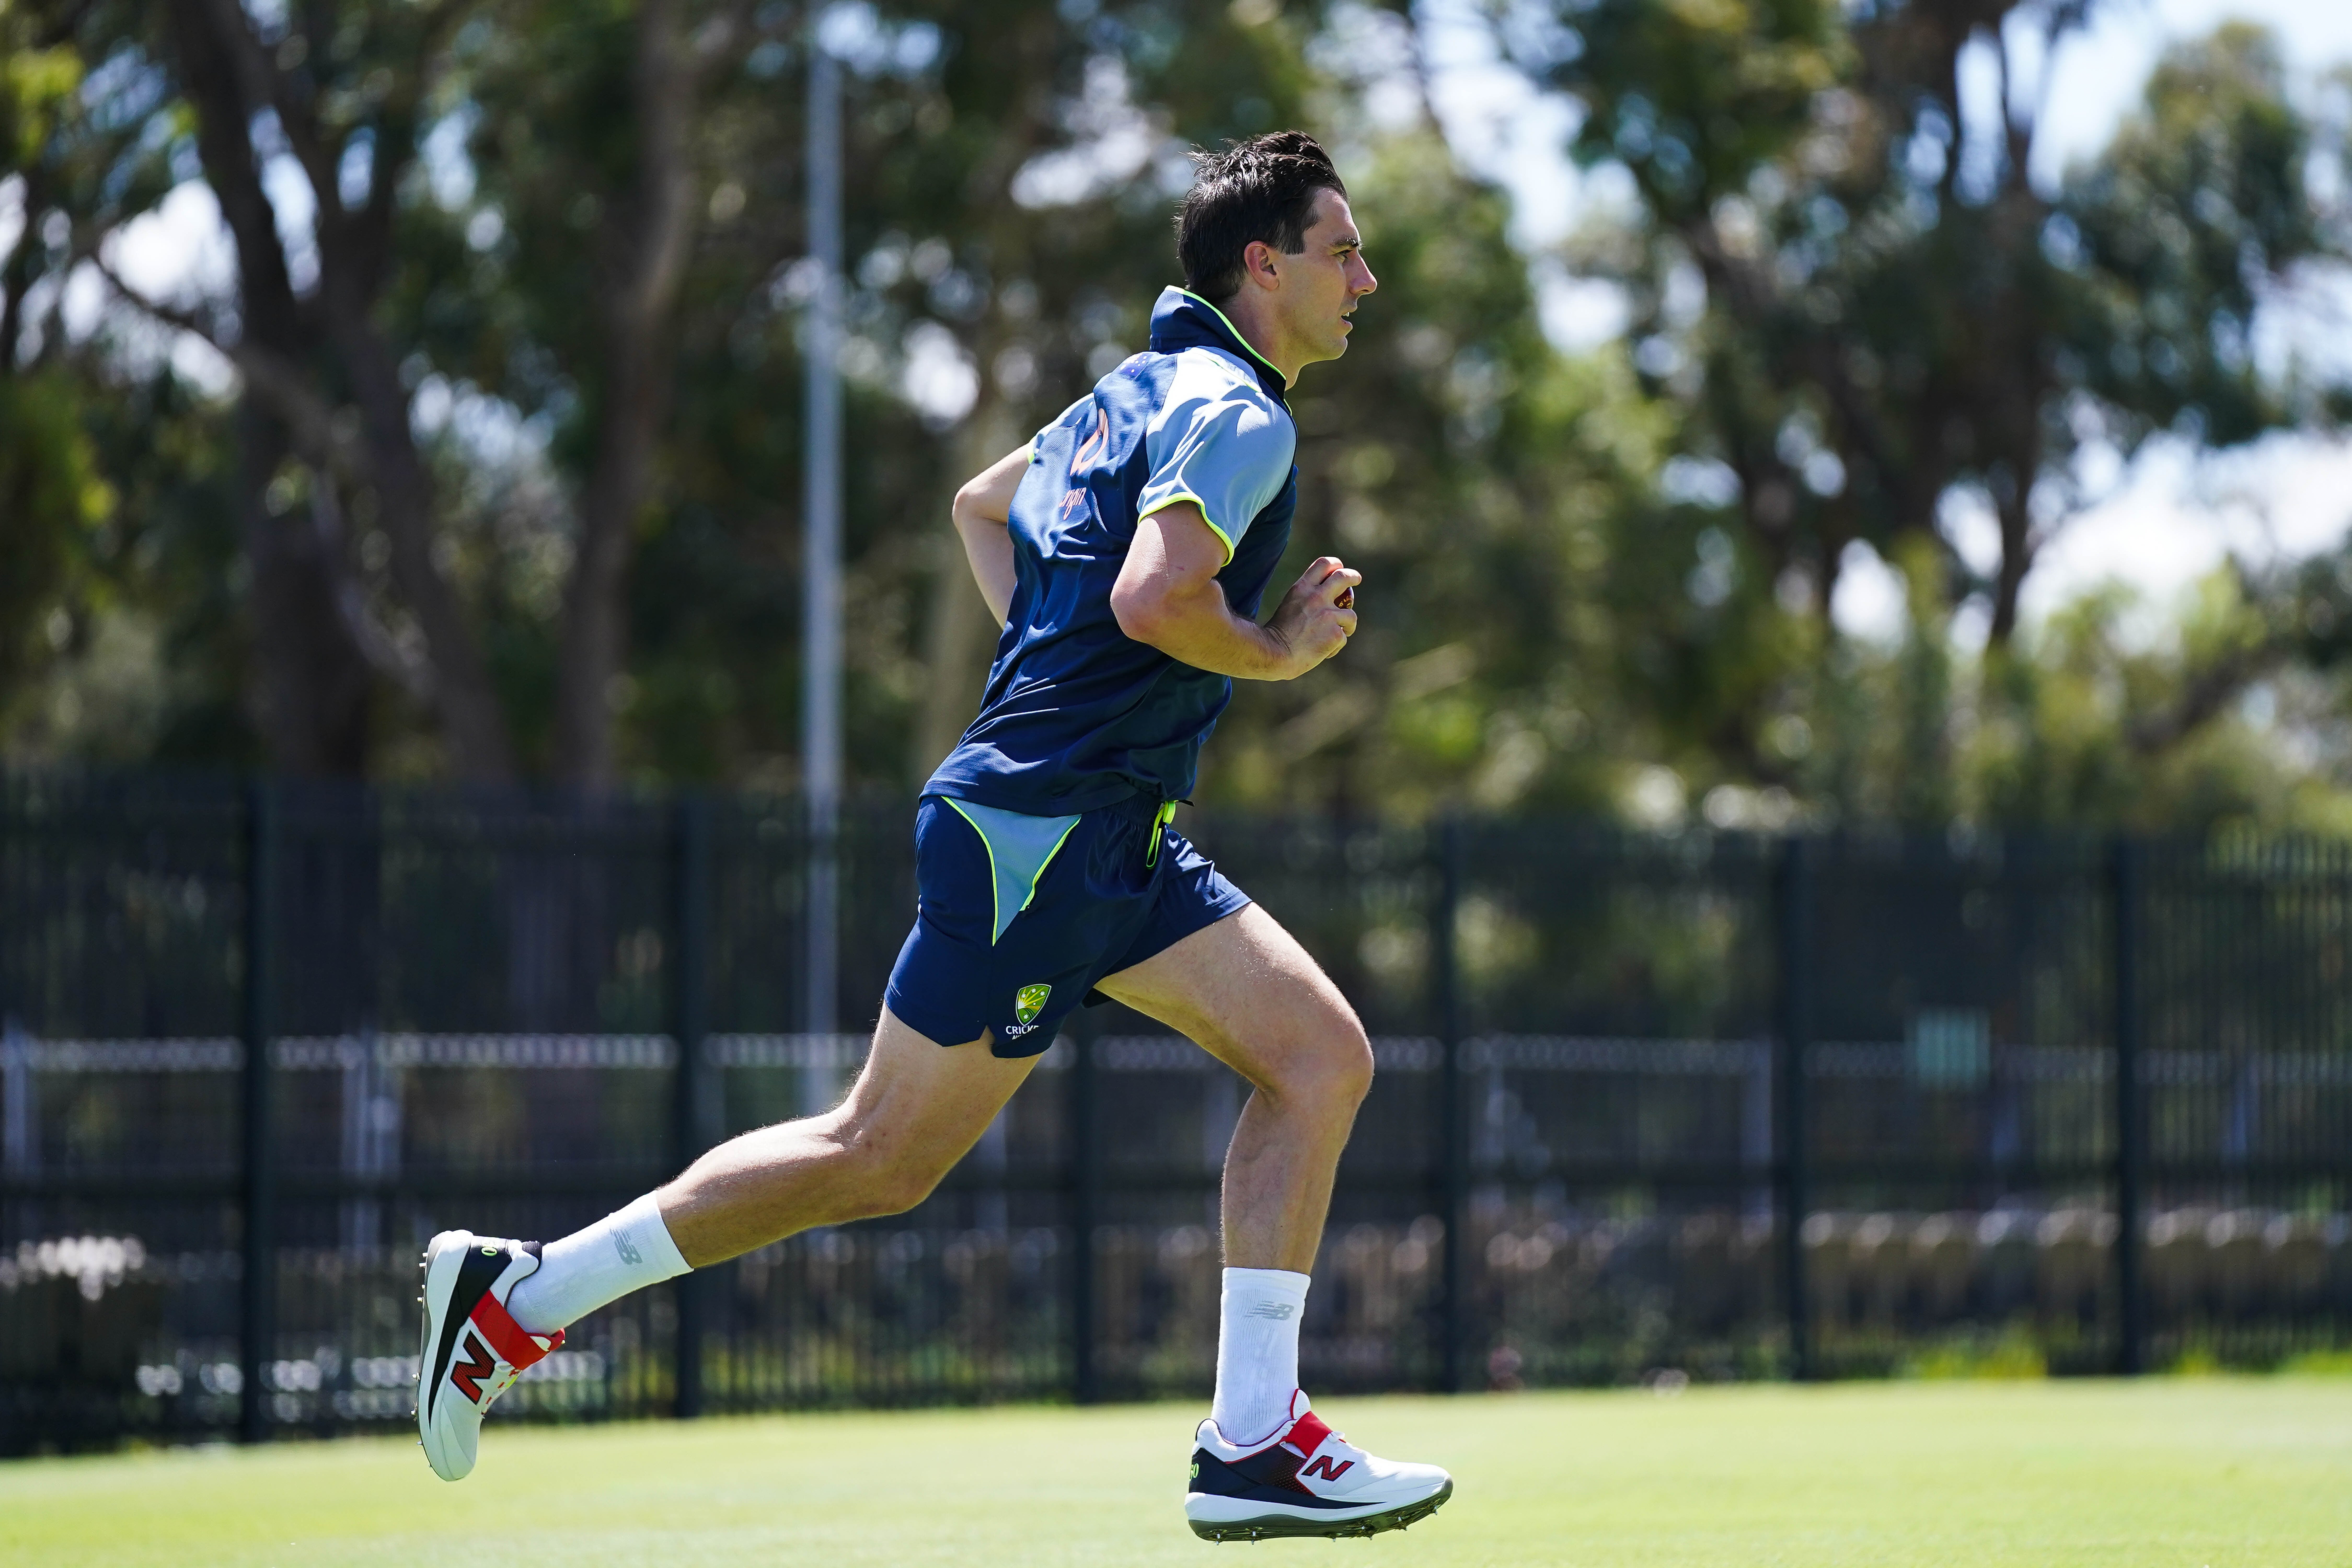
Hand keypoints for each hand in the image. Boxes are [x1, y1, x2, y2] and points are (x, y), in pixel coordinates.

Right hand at [1266, 556, 1360, 678]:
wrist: (1275, 654)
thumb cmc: (1277, 634)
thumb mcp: (1289, 605)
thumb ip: (1306, 598)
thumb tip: (1324, 596)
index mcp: (1302, 588)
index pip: (1323, 565)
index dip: (1335, 564)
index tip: (1340, 568)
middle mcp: (1317, 597)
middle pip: (1343, 577)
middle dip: (1353, 576)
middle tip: (1356, 578)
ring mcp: (1328, 615)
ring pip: (1351, 616)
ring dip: (1347, 625)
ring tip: (1341, 633)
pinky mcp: (1336, 634)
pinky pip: (1342, 638)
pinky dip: (1334, 646)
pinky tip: (1323, 651)